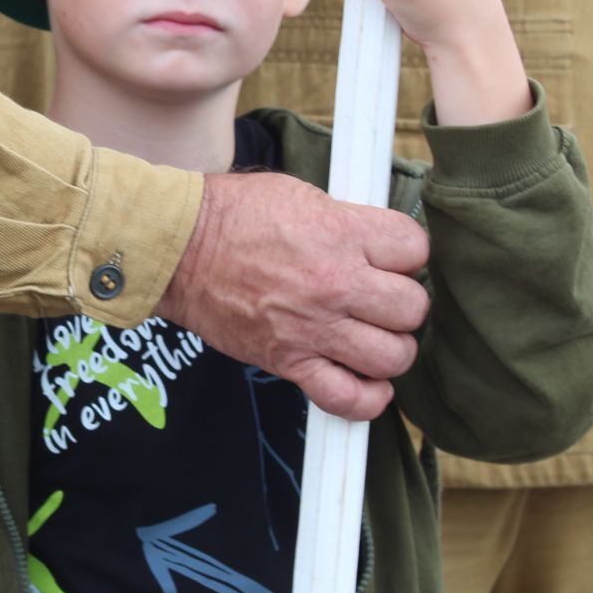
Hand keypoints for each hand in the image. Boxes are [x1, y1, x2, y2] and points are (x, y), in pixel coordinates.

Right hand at [159, 172, 428, 420]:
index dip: (406, 253)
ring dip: (389, 348)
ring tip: (371, 336)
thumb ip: (346, 219)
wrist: (177, 249)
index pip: (415, 249)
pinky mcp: (289, 362)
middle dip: (402, 302)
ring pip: (393, 356)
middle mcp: (335, 284)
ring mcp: (313, 328)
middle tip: (380, 297)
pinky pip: (348, 398)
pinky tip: (365, 380)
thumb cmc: (231, 215)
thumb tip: (375, 240)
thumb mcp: (299, 193)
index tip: (391, 257)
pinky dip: (367, 398)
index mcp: (341, 233)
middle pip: (413, 308)